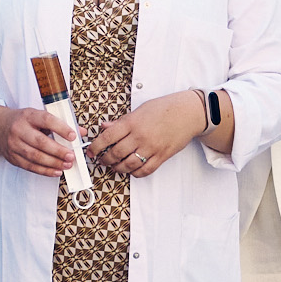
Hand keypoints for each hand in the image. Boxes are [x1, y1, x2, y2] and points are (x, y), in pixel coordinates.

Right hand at [0, 107, 81, 176]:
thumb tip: (81, 132)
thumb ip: (60, 124)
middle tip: (71, 156)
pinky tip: (56, 171)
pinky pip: (30, 167)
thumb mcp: (39, 116)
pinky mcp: (12, 158)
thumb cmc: (24, 121)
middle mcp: (19, 129)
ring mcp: (14, 145)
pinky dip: (45, 171)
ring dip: (53, 163)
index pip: (46, 120)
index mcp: (28, 116)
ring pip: (35, 157)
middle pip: (40, 142)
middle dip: (58, 151)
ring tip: (67, 164)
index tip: (73, 136)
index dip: (61, 128)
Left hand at [84, 91, 208, 179]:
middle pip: (115, 153)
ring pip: (128, 165)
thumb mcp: (140, 109)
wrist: (188, 113)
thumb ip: (122, 121)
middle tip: (102, 159)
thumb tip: (105, 127)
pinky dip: (135, 173)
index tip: (91, 151)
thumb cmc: (165, 108)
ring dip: (118, 168)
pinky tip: (131, 170)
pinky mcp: (162, 156)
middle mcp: (140, 136)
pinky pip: (145, 170)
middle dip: (105, 159)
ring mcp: (151, 148)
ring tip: (115, 166)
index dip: (96, 146)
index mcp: (132, 122)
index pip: (107, 137)